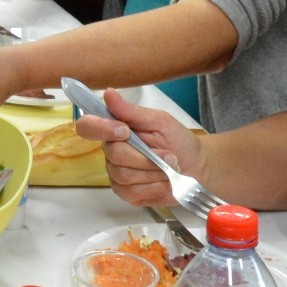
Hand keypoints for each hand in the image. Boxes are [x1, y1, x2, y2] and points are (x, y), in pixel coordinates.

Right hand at [93, 96, 203, 210]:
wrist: (198, 168)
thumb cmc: (179, 141)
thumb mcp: (160, 121)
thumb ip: (132, 111)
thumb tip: (109, 93)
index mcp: (115, 129)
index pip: (88, 127)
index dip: (101, 129)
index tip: (125, 130)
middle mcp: (111, 152)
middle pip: (114, 154)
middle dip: (146, 157)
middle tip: (168, 155)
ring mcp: (117, 174)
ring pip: (124, 175)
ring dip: (154, 172)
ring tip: (170, 168)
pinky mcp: (126, 193)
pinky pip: (132, 192)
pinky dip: (154, 186)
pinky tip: (164, 181)